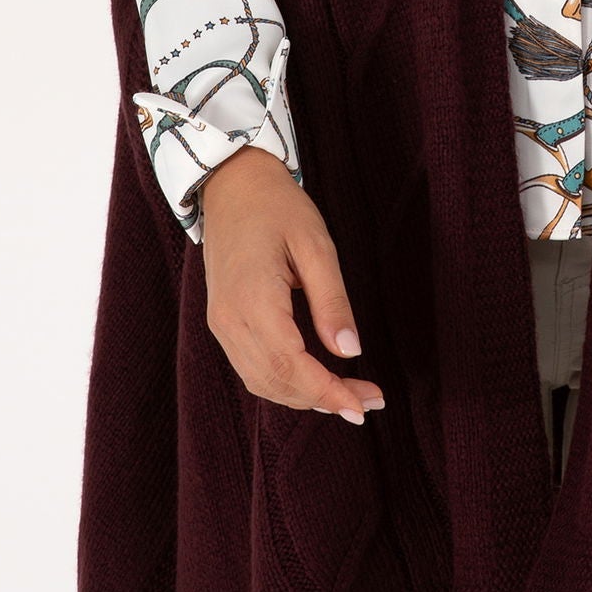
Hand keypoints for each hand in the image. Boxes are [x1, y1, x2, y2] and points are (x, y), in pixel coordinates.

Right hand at [199, 145, 384, 424]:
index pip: (292, 366)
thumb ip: (332, 300)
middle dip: (325, 399)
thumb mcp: (316, 245)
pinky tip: (315, 380)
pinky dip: (285, 383)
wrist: (232, 184)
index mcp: (253, 300)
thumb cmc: (278, 206)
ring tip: (349, 396)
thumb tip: (350, 351)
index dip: (329, 393)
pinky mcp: (222, 322)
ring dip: (305, 397)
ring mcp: (221, 323)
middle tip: (370, 402)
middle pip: (278, 382)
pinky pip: (252, 368)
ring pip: (262, 382)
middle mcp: (229, 320)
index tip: (364, 407)